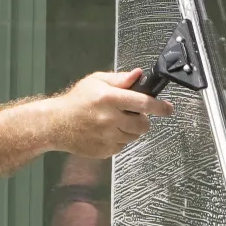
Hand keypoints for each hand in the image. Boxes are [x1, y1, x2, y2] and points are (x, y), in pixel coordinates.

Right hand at [44, 69, 174, 158]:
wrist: (56, 124)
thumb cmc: (76, 101)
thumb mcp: (96, 81)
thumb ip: (120, 79)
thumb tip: (139, 74)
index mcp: (109, 98)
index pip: (143, 103)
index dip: (160, 106)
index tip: (169, 108)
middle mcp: (109, 118)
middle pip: (143, 124)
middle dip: (142, 119)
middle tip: (131, 114)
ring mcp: (107, 136)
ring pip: (134, 136)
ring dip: (130, 129)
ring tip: (114, 121)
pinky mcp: (105, 150)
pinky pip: (122, 146)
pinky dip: (119, 139)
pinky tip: (106, 131)